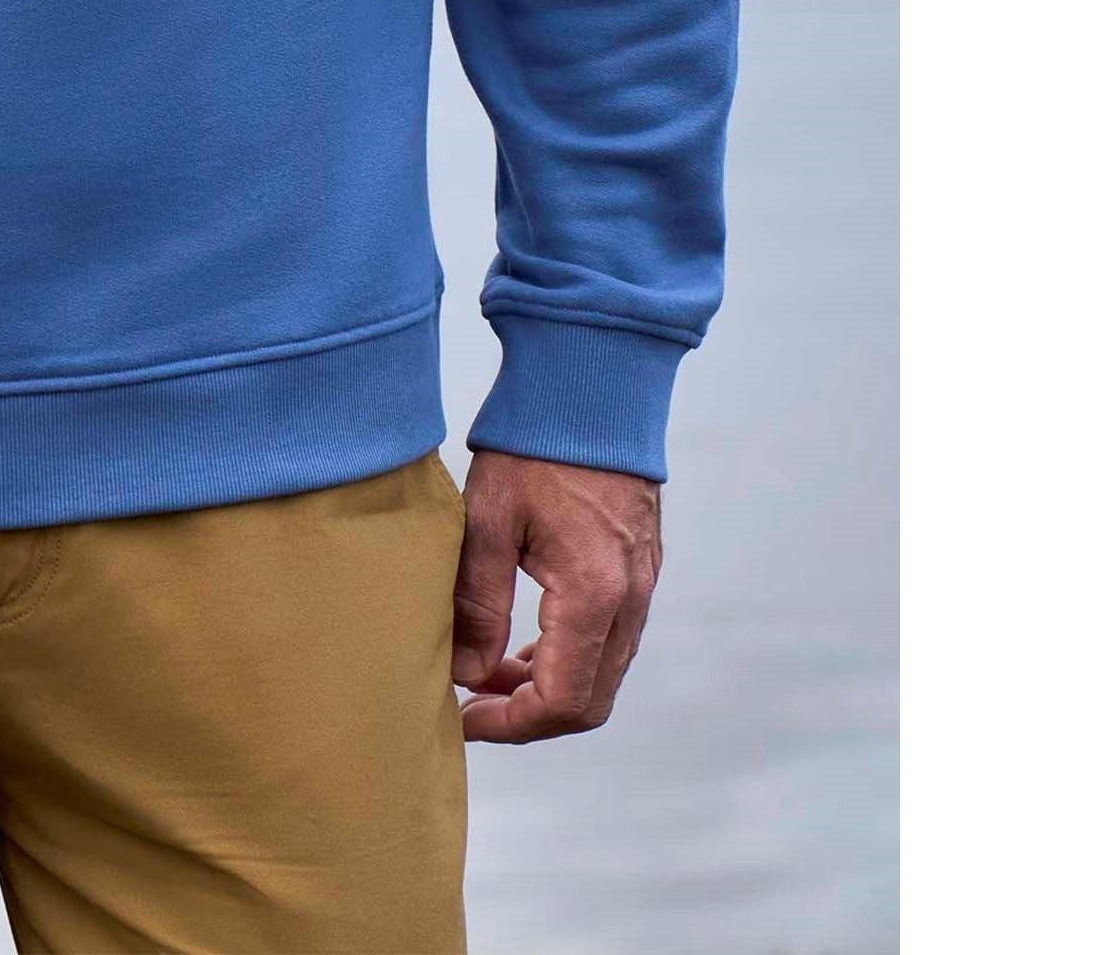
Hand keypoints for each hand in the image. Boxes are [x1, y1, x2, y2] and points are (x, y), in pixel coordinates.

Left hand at [451, 449, 663, 743]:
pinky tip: (525, 639)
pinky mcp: (641, 568)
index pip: (562, 701)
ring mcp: (643, 584)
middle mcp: (631, 599)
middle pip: (590, 700)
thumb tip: (465, 672)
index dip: (511, 725)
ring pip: (603, 672)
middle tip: (473, 702)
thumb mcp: (488, 520)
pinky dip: (570, 655)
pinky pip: (612, 639)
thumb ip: (479, 603)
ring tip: (487, 668)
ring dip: (549, 685)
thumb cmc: (534, 444)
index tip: (464, 717)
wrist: (591, 384)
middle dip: (530, 715)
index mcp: (594, 593)